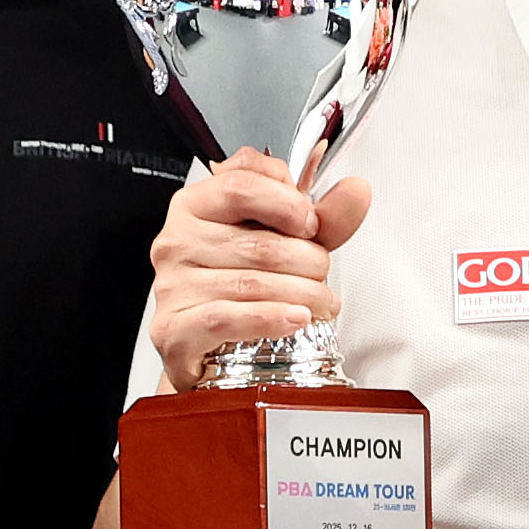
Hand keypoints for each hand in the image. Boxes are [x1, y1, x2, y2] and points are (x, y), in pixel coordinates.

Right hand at [150, 150, 365, 381]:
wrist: (208, 344)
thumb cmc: (241, 286)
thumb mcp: (286, 241)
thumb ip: (323, 216)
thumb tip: (355, 192)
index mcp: (197, 205)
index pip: (242, 184)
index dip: (288, 202)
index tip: (311, 223)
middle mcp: (178, 240)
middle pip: (259, 242)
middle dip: (308, 261)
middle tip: (321, 275)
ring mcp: (172, 285)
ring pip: (252, 283)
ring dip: (302, 294)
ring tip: (321, 303)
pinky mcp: (175, 329)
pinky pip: (228, 318)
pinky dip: (270, 318)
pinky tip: (295, 318)